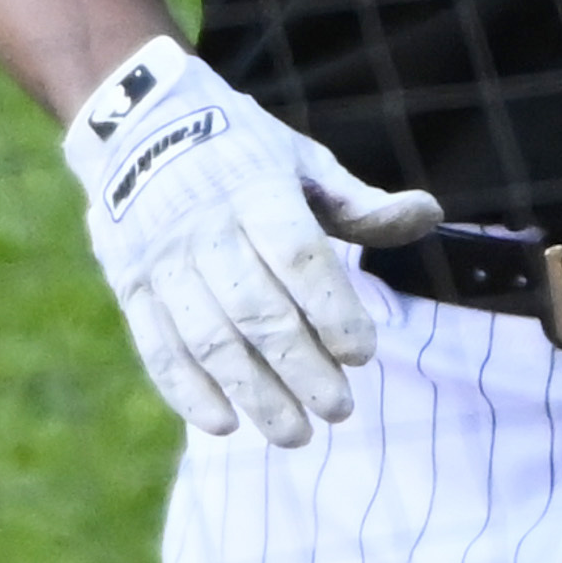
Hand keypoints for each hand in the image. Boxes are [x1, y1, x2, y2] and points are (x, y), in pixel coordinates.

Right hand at [62, 36, 442, 445]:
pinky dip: (188, 392)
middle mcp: (207, 228)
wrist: (141, 128)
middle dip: (302, 368)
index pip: (298, 257)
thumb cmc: (243, 151)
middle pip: (258, 310)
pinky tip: (226, 424)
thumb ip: (360, 203)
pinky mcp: (132, 286)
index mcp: (258, 190)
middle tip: (341, 410)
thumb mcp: (302, 162)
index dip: (332, 309)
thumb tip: (429, 215)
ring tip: (296, 433)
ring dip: (254, 393)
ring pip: (210, 339)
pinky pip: (158, 347)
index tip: (365, 354)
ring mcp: (163, 260)